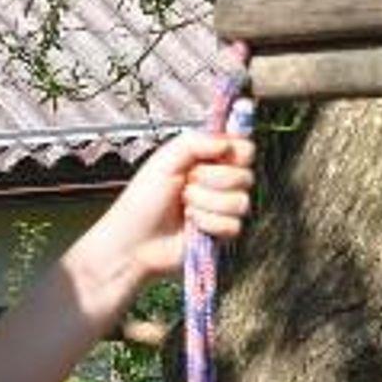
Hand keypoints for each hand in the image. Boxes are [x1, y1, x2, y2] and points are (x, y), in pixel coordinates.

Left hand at [79, 133, 256, 293]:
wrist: (135, 239)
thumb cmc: (143, 199)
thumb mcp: (165, 160)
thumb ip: (195, 142)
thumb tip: (226, 143)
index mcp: (208, 159)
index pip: (245, 148)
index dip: (236, 151)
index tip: (217, 155)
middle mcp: (220, 182)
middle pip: (246, 176)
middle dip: (211, 180)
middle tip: (186, 184)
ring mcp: (223, 208)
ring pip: (240, 202)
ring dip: (206, 203)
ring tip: (185, 207)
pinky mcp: (223, 233)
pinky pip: (233, 225)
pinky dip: (207, 224)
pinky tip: (191, 225)